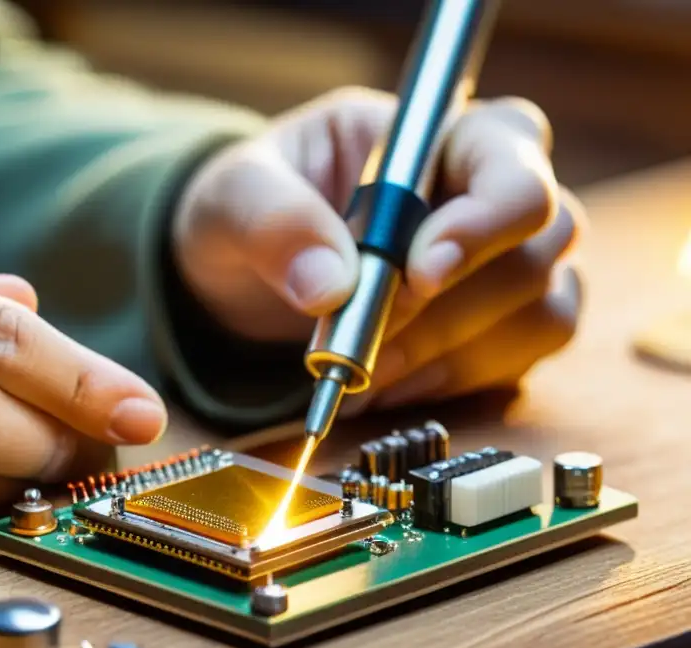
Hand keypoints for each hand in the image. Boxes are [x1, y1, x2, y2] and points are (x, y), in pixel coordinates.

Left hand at [172, 87, 582, 409]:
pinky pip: (518, 359)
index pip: (510, 148)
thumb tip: (330, 287)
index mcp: (432, 133)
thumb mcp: (233, 197)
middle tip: (361, 337)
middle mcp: (484, 190)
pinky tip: (386, 387)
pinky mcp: (496, 325)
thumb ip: (274, 222)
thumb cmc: (247, 210)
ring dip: (449, 355)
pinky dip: (452, 383)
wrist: (240, 275)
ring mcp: (502, 260)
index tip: (420, 274)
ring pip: (540, 310)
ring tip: (364, 372)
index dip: (486, 215)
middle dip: (447, 306)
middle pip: (539, 240)